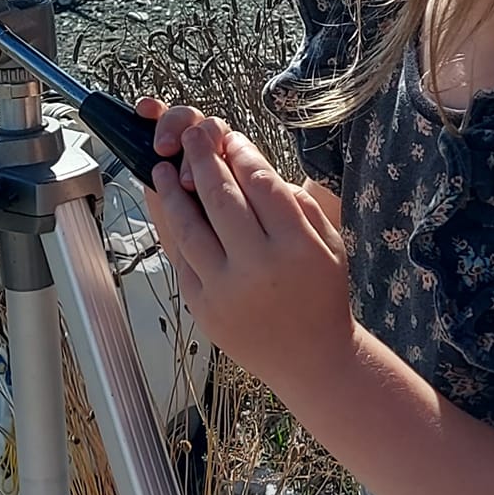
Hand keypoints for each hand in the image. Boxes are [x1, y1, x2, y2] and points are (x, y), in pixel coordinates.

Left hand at [138, 104, 355, 396]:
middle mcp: (259, 267)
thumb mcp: (328, 242)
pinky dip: (168, 225)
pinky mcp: (201, 306)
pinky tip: (166, 205)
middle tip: (192, 134)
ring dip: (172, 189)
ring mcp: (225, 289)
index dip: (241, 153)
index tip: (231, 139)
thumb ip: (293, 202)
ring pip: (188, 225)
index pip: (261, 183)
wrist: (311, 360)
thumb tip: (246, 161)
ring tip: (164, 165)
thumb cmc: (321, 295)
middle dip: (202, 157)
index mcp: (298, 247)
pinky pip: (178, 255)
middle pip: (221, 196)